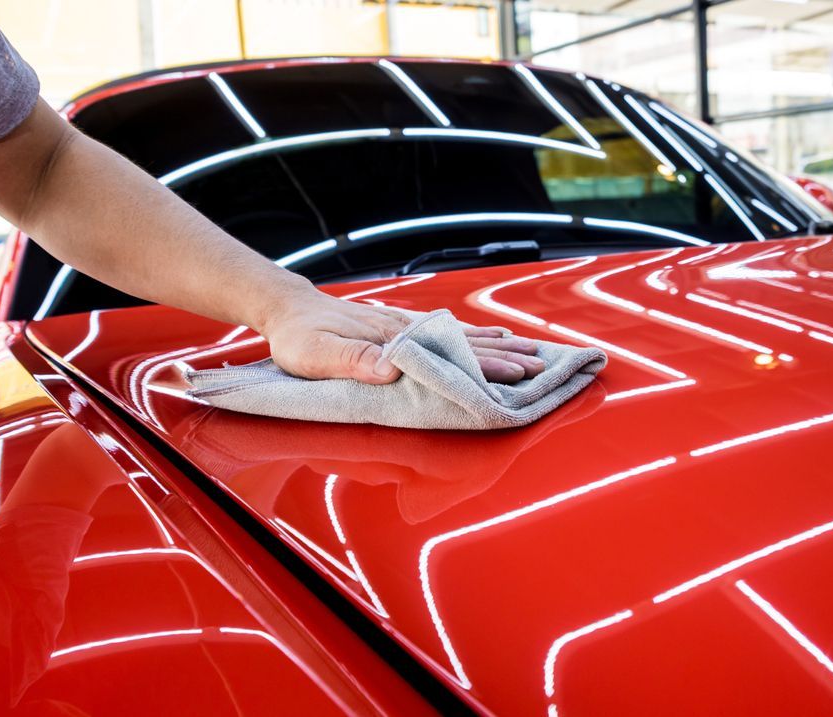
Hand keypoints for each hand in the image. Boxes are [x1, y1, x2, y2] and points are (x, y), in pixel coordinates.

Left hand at [261, 287, 544, 384]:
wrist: (289, 308)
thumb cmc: (299, 337)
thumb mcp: (315, 354)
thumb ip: (352, 361)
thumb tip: (393, 367)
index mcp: (394, 340)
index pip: (450, 355)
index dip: (486, 366)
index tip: (519, 375)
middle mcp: (407, 330)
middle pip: (467, 344)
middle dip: (507, 356)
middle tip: (543, 366)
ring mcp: (407, 326)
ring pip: (463, 336)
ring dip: (499, 345)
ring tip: (531, 351)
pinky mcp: (401, 326)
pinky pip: (448, 332)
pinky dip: (475, 335)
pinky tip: (491, 337)